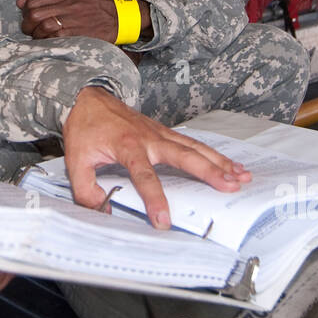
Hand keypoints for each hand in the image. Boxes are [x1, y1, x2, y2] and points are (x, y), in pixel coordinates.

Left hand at [17, 0, 151, 42]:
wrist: (123, 15)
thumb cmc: (99, 2)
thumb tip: (22, 2)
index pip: (35, 0)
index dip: (26, 9)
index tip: (27, 15)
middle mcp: (68, 6)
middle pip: (35, 15)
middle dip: (28, 24)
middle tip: (30, 29)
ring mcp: (73, 21)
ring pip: (43, 28)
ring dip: (37, 35)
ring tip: (40, 36)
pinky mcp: (79, 35)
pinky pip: (56, 38)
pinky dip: (49, 41)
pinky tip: (50, 42)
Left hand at [61, 87, 251, 228]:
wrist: (88, 97)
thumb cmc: (85, 127)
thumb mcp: (75, 160)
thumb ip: (86, 189)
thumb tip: (104, 211)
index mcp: (127, 145)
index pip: (145, 176)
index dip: (155, 199)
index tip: (163, 221)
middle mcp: (149, 138)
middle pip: (184, 156)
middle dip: (209, 172)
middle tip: (230, 187)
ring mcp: (160, 133)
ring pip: (195, 148)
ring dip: (219, 162)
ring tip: (241, 177)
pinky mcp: (165, 132)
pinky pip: (193, 144)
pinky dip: (213, 154)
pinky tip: (229, 164)